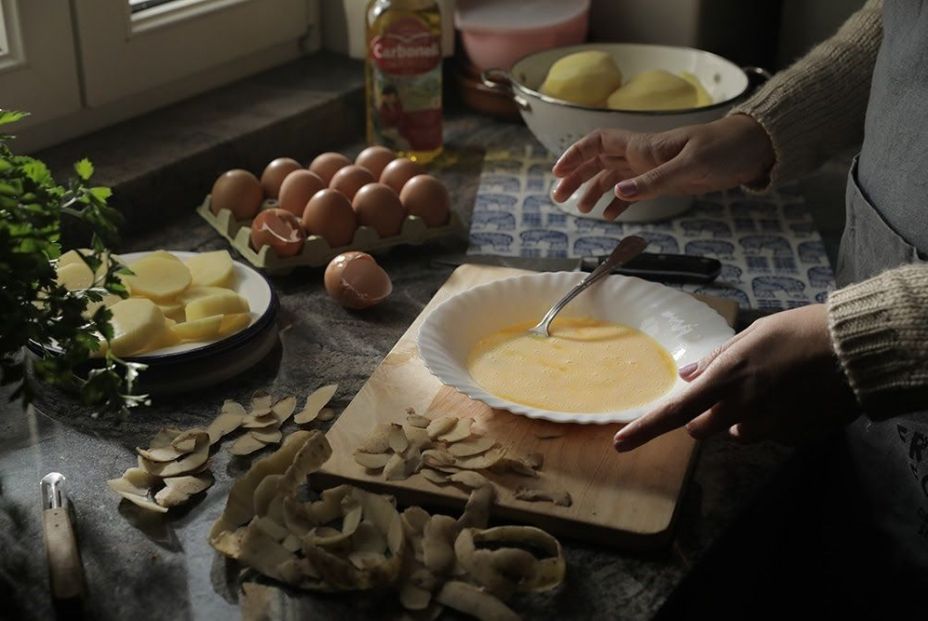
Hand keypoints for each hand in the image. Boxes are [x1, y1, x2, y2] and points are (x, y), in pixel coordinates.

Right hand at [551, 114, 774, 219]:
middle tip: (558, 197)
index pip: (598, 142)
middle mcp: (642, 155)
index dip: (575, 154)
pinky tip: (609, 216)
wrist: (751, 150)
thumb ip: (653, 181)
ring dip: (593, 191)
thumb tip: (618, 192)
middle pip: (598, 161)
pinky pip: (633, 191)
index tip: (558, 172)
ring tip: (580, 210)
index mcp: (643, 146)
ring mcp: (651, 168)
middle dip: (576, 177)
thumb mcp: (690, 166)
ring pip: (612, 177)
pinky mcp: (664, 181)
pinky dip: (618, 202)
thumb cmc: (724, 149)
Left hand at [613, 304, 858, 450]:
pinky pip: (772, 435)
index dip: (645, 429)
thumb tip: (687, 377)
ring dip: (743, 418)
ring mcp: (769, 427)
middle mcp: (742, 409)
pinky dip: (776, 421)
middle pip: (703, 429)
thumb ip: (717, 360)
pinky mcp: (794, 438)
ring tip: (774, 387)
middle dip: (706, 415)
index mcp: (726, 379)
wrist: (854, 350)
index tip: (621, 443)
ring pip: (739, 433)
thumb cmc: (800, 331)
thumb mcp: (752, 335)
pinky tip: (797, 397)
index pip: (676, 412)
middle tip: (730, 389)